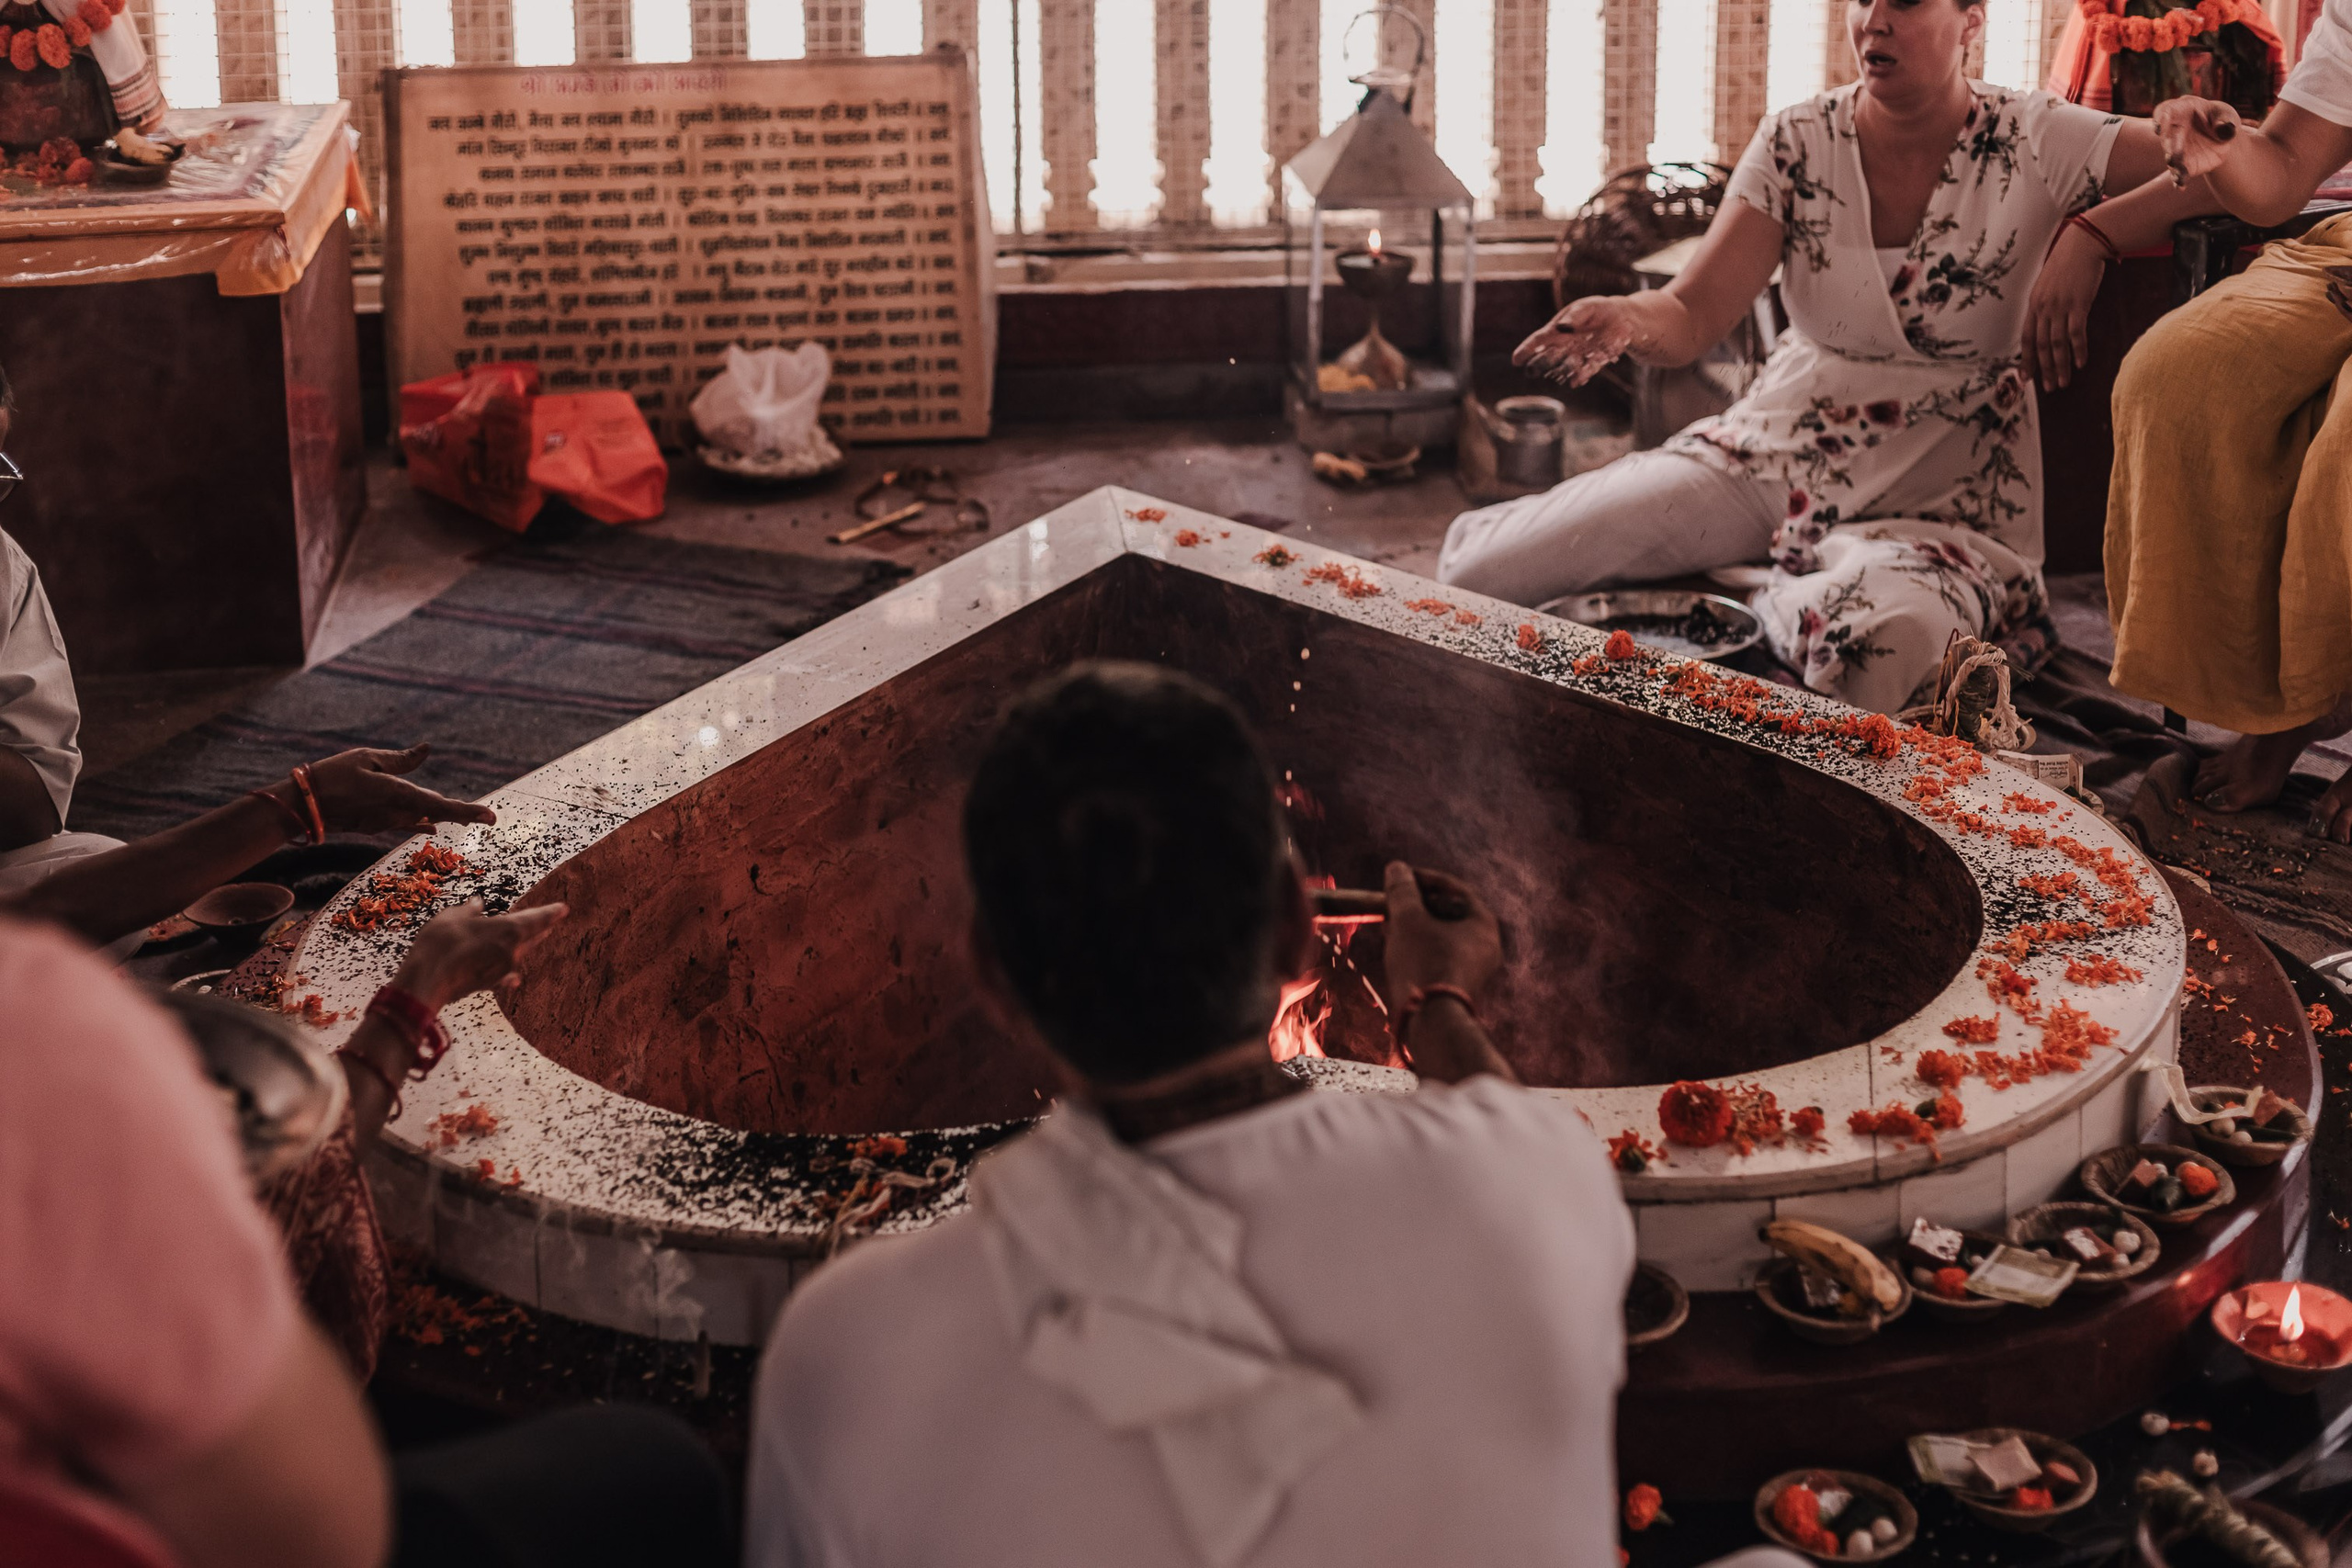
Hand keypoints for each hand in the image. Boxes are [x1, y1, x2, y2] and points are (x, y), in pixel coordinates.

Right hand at [303, 745, 497, 834]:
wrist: (301, 806)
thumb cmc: (331, 776)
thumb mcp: (367, 758)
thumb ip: (400, 760)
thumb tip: (427, 749)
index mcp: (397, 795)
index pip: (440, 805)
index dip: (467, 811)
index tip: (491, 817)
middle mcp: (396, 813)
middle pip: (437, 814)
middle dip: (463, 814)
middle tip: (488, 817)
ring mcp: (386, 823)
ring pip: (422, 819)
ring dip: (443, 815)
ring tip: (468, 814)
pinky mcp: (375, 826)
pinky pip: (405, 824)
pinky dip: (421, 822)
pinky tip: (432, 825)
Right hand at [391, 898, 567, 1010]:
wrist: (426, 981)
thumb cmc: (441, 943)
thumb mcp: (453, 916)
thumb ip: (469, 910)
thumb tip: (477, 903)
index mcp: (509, 930)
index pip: (537, 919)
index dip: (551, 913)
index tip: (563, 909)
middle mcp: (512, 951)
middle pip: (532, 937)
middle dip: (540, 929)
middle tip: (550, 923)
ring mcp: (502, 970)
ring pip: (519, 955)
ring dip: (523, 947)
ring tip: (529, 939)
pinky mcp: (489, 984)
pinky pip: (505, 977)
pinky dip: (510, 975)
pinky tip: (516, 979)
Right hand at [1380, 861, 1501, 1007]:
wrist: (1431, 1021)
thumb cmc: (1424, 963)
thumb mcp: (1408, 919)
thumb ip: (1402, 890)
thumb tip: (1396, 868)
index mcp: (1483, 923)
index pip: (1454, 888)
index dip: (1424, 879)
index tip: (1399, 877)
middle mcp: (1486, 945)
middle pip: (1448, 912)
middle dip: (1417, 904)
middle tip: (1392, 902)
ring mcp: (1474, 967)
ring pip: (1441, 935)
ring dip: (1415, 926)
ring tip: (1388, 924)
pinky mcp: (1459, 985)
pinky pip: (1439, 955)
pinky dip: (1419, 946)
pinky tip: (1395, 948)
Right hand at [1513, 297, 1639, 385]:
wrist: (1620, 319)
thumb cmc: (1596, 310)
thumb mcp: (1586, 307)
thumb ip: (1574, 316)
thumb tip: (1561, 327)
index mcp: (1557, 331)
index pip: (1538, 341)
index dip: (1526, 350)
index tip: (1516, 361)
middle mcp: (1565, 347)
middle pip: (1548, 358)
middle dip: (1539, 365)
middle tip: (1531, 372)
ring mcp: (1579, 356)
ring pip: (1565, 366)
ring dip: (1560, 372)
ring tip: (1555, 376)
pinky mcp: (1595, 361)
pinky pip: (1586, 370)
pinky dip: (1581, 376)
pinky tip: (1575, 382)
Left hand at [2024, 224, 2105, 390]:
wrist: (2084, 243)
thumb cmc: (2068, 264)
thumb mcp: (2049, 285)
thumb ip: (2046, 304)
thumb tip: (2047, 323)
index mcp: (2034, 304)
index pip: (2027, 338)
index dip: (2026, 360)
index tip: (2026, 378)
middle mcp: (2043, 308)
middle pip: (2041, 346)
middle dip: (2044, 369)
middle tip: (2048, 388)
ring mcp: (2060, 307)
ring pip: (2057, 344)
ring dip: (2060, 366)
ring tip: (2062, 383)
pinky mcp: (2078, 304)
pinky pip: (2076, 333)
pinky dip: (2077, 350)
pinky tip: (2079, 363)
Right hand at [2154, 96, 2242, 185]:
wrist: (2220, 135)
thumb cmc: (2220, 118)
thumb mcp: (2225, 114)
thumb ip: (2225, 120)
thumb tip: (2224, 130)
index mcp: (2180, 111)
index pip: (2164, 112)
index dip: (2159, 120)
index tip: (2158, 127)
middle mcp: (2172, 131)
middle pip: (2167, 138)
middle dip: (2170, 148)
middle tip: (2174, 156)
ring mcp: (2175, 149)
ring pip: (2171, 158)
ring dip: (2174, 166)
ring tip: (2179, 173)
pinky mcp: (2182, 163)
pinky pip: (2178, 173)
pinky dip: (2179, 180)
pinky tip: (2180, 186)